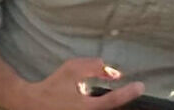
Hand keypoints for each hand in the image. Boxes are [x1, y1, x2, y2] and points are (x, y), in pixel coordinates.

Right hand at [16, 58, 143, 109]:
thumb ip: (90, 67)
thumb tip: (111, 70)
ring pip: (107, 109)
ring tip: (120, 93)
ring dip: (112, 102)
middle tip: (131, 89)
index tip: (141, 86)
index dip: (129, 92)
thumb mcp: (69, 71)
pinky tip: (100, 98)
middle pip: (113, 108)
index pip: (113, 99)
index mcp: (87, 106)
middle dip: (123, 98)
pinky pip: (99, 109)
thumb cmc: (52, 87)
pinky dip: (104, 104)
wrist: (33, 104)